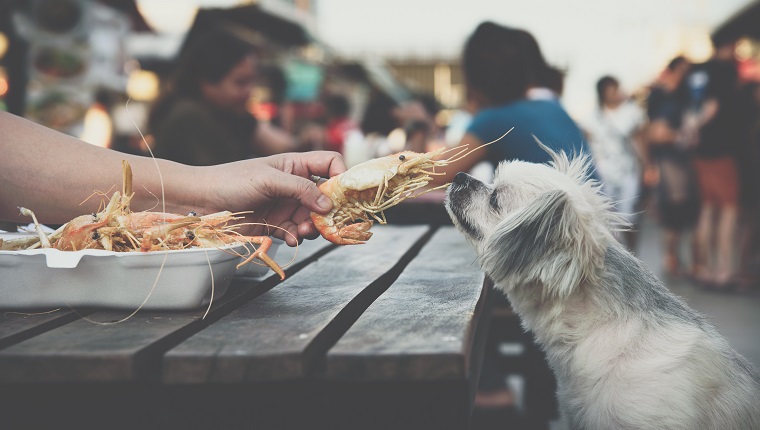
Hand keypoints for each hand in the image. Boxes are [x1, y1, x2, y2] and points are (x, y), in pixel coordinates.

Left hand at [204, 152, 345, 245]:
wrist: (201, 203)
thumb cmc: (230, 181)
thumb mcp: (268, 179)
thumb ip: (300, 189)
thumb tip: (328, 203)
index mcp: (295, 165)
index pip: (329, 164)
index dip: (341, 176)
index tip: (343, 195)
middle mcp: (294, 185)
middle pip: (326, 196)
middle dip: (328, 210)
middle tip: (327, 223)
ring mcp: (286, 205)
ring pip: (314, 218)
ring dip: (313, 227)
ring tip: (303, 231)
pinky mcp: (276, 224)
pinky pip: (297, 232)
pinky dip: (298, 237)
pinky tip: (291, 238)